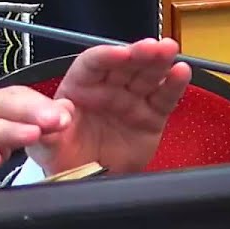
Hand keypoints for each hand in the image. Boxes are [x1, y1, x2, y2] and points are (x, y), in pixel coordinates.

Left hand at [25, 38, 190, 175]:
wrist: (86, 182)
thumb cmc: (63, 156)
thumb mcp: (47, 145)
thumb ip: (48, 130)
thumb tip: (61, 113)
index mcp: (79, 87)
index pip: (92, 64)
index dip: (107, 56)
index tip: (120, 52)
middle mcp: (106, 89)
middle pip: (124, 64)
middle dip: (138, 53)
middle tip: (153, 46)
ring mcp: (130, 101)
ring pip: (146, 76)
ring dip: (158, 61)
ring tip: (169, 50)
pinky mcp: (151, 117)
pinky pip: (163, 98)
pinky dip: (174, 85)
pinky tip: (181, 72)